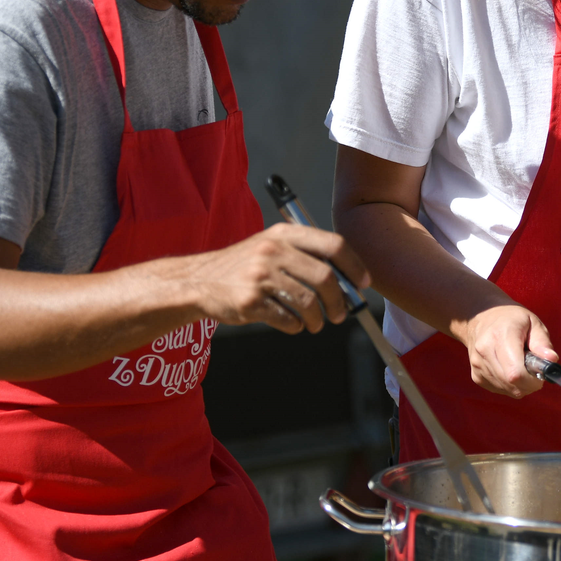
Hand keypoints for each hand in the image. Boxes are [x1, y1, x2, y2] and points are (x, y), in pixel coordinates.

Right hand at [185, 225, 368, 333]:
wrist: (198, 282)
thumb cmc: (243, 267)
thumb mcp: (270, 246)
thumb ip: (304, 256)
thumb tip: (346, 282)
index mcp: (284, 233)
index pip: (333, 244)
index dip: (354, 266)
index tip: (363, 283)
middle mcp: (273, 250)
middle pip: (325, 277)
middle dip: (339, 301)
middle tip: (340, 314)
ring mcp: (260, 275)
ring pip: (308, 302)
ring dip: (317, 319)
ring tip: (315, 324)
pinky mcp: (249, 301)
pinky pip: (287, 319)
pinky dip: (296, 327)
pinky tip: (292, 325)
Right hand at [456, 304, 555, 397]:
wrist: (481, 318)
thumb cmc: (511, 319)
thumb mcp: (532, 322)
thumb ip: (542, 342)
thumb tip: (552, 360)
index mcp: (501, 335)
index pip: (516, 372)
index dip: (532, 380)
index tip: (541, 375)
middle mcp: (485, 351)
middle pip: (511, 383)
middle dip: (529, 384)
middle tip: (534, 371)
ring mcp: (478, 365)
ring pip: (507, 389)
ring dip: (520, 385)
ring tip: (521, 365)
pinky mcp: (476, 375)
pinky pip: (499, 389)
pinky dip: (509, 385)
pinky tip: (509, 369)